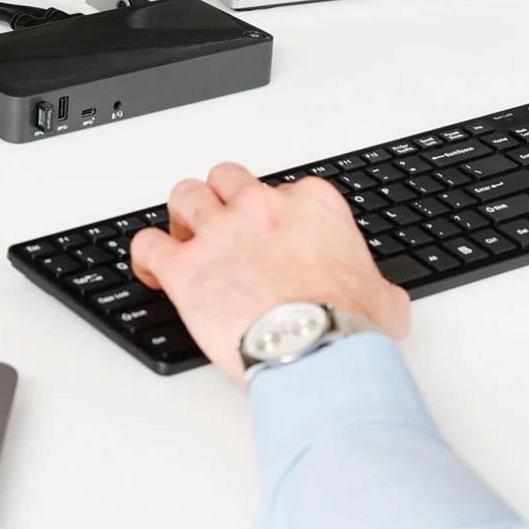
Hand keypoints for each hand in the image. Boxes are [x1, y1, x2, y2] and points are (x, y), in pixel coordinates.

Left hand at [129, 163, 410, 384]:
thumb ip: (378, 287)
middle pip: (227, 179)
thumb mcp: (384, 299)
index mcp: (311, 205)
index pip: (282, 189)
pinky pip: (149, 244)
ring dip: (182, 214)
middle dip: (221, 198)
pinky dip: (144, 254)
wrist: (317, 349)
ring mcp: (220, 233)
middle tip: (221, 226)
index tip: (271, 235)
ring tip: (183, 236)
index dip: (273, 214)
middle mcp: (261, 207)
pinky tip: (150, 268)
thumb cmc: (347, 325)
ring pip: (185, 196)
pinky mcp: (186, 267)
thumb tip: (384, 300)